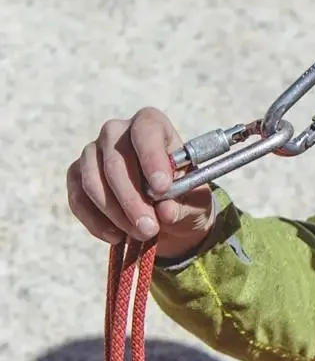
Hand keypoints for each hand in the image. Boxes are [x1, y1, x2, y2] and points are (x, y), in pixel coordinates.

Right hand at [67, 109, 214, 260]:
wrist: (163, 211)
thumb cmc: (182, 196)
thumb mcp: (193, 201)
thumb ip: (182, 204)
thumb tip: (166, 211)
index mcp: (151, 124)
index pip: (147, 131)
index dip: (152, 158)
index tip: (162, 188)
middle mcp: (117, 131)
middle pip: (115, 161)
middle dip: (132, 200)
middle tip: (150, 228)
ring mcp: (92, 152)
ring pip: (93, 181)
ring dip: (115, 213)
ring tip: (140, 234)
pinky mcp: (76, 175)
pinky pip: (78, 198)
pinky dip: (96, 221)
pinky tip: (116, 236)